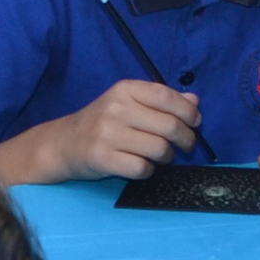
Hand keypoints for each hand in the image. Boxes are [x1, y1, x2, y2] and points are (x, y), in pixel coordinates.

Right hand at [0, 80, 200, 185]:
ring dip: (166, 157)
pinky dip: (148, 170)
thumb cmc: (104, 122)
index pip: (167, 97)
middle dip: (185, 139)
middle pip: (170, 126)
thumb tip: (195, 101)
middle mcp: (116, 108)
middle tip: (185, 146)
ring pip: (159, 149)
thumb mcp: (130, 104)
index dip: (189, 112)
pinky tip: (141, 166)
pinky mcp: (102, 158)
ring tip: (160, 156)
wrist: (64, 143)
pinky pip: (142, 168)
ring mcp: (107, 133)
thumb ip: (162, 101)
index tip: (195, 122)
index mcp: (125, 89)